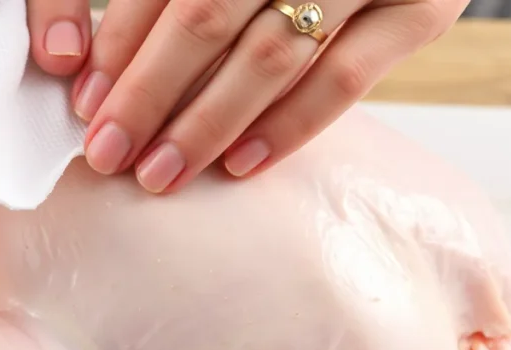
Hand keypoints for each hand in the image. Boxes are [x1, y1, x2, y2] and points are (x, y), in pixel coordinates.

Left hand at [73, 0, 465, 192]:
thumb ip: (170, 1)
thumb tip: (95, 67)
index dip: (120, 42)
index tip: (88, 102)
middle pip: (208, 15)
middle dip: (150, 93)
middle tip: (109, 153)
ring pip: (271, 55)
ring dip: (207, 123)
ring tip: (161, 172)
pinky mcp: (423, 11)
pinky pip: (346, 79)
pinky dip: (289, 126)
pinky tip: (240, 164)